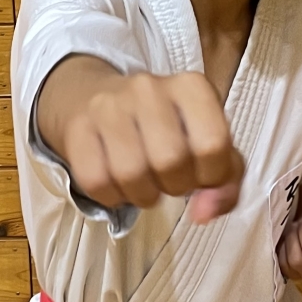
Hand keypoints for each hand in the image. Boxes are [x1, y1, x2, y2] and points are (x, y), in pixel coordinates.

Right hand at [41, 61, 244, 222]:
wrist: (94, 97)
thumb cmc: (165, 128)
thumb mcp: (206, 141)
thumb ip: (225, 180)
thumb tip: (205, 214)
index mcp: (191, 87)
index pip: (214, 144)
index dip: (211, 176)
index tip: (201, 175)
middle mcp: (149, 88)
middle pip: (171, 162)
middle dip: (175, 186)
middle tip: (169, 179)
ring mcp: (109, 105)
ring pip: (132, 174)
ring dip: (142, 195)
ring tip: (144, 183)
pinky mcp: (77, 128)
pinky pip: (96, 182)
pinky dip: (111, 197)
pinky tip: (117, 183)